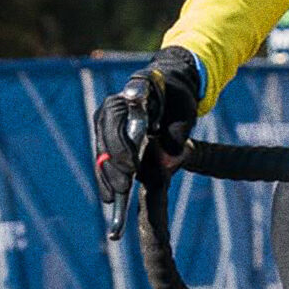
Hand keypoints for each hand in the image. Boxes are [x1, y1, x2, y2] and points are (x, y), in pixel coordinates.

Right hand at [93, 46, 200, 206]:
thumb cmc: (178, 98)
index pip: (118, 119)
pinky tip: (111, 197)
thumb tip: (168, 157)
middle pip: (106, 139)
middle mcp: (112, 106)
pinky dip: (107, 178)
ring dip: (107, 176)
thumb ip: (178, 131)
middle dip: (114, 166)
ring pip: (102, 152)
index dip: (122, 144)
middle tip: (124, 188)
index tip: (132, 167)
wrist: (169, 91)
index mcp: (133, 92)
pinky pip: (104, 160)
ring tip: (114, 198)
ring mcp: (106, 122)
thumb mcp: (185, 110)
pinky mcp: (106, 138)